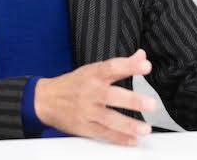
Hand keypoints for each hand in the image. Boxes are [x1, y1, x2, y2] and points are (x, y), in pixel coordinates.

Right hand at [34, 49, 157, 145]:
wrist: (45, 99)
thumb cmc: (73, 83)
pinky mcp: (83, 126)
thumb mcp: (93, 69)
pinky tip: (132, 140)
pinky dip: (118, 138)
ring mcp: (86, 110)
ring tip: (145, 129)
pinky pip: (103, 133)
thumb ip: (120, 65)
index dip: (130, 65)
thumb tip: (141, 55)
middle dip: (132, 100)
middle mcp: (90, 91)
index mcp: (93, 74)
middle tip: (151, 104)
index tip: (146, 65)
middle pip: (112, 95)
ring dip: (128, 125)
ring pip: (109, 118)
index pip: (113, 67)